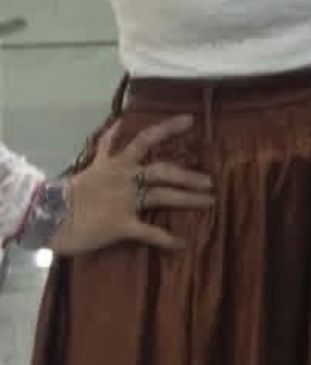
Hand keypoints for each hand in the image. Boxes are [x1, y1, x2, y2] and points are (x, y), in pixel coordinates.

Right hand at [49, 115, 213, 257]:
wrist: (47, 214)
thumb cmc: (67, 193)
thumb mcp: (90, 164)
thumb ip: (107, 146)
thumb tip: (120, 123)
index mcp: (117, 164)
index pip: (145, 139)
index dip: (168, 128)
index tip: (191, 120)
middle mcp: (125, 178)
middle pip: (164, 170)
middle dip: (189, 175)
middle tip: (210, 181)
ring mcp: (125, 201)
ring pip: (163, 196)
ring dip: (189, 199)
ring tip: (210, 202)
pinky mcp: (122, 224)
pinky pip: (149, 232)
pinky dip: (166, 239)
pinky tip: (181, 244)